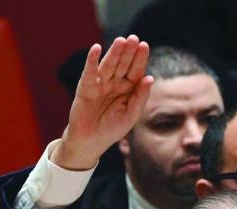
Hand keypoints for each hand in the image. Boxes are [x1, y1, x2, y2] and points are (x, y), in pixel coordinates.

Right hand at [54, 35, 152, 169]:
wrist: (90, 142)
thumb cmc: (112, 129)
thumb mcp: (131, 115)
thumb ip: (140, 97)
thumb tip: (150, 78)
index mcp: (128, 89)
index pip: (135, 70)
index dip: (139, 58)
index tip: (144, 45)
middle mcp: (115, 83)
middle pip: (123, 64)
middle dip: (127, 51)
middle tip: (133, 38)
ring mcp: (100, 83)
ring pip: (108, 65)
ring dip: (113, 53)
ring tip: (120, 41)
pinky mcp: (86, 87)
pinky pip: (90, 72)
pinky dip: (92, 60)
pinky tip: (96, 49)